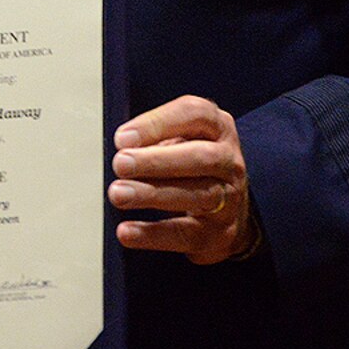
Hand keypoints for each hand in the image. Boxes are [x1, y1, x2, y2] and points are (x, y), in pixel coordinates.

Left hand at [108, 94, 254, 264]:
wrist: (230, 211)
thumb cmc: (193, 166)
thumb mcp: (182, 139)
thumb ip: (155, 138)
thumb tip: (123, 146)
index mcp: (218, 128)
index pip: (195, 114)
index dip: (157, 123)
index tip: (123, 138)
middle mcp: (229, 161)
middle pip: (200, 157)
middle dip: (156, 161)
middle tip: (120, 164)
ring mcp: (230, 198)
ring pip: (197, 195)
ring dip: (152, 194)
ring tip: (118, 193)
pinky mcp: (219, 233)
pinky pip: (187, 234)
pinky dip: (154, 234)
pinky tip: (128, 231)